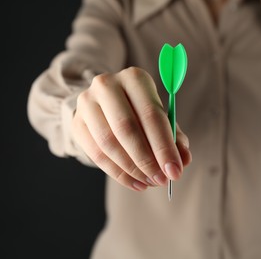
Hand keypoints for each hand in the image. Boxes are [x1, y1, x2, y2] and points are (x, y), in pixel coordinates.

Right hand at [72, 67, 191, 190]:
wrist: (104, 103)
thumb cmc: (138, 110)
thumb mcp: (159, 116)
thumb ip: (173, 136)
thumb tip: (183, 160)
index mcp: (134, 78)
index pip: (151, 114)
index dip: (164, 146)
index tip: (175, 171)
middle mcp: (107, 85)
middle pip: (126, 128)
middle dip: (147, 160)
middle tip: (161, 180)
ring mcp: (87, 103)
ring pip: (109, 143)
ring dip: (132, 169)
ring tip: (149, 182)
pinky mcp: (77, 122)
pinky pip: (96, 154)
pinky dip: (117, 173)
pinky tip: (134, 182)